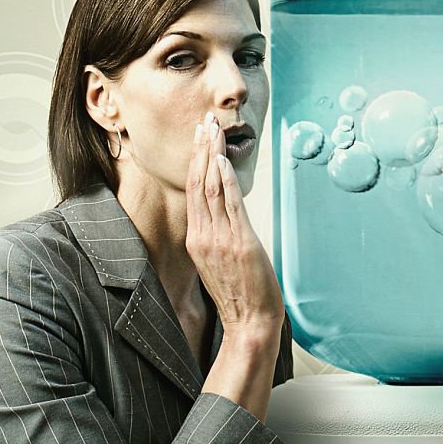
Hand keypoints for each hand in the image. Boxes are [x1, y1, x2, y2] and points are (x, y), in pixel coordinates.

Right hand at [185, 112, 283, 337]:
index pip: (192, 192)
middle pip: (197, 184)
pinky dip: (225, 180)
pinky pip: (229, 205)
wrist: (250, 323)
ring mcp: (219, 239)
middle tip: (203, 120)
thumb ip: (218, 237)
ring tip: (213, 129)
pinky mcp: (239, 243)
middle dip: (199, 149)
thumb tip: (225, 215)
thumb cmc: (240, 295)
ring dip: (212, 155)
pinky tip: (222, 159)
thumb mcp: (220, 263)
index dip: (194, 162)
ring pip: (211, 189)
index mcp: (197, 240)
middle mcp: (203, 236)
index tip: (197, 137)